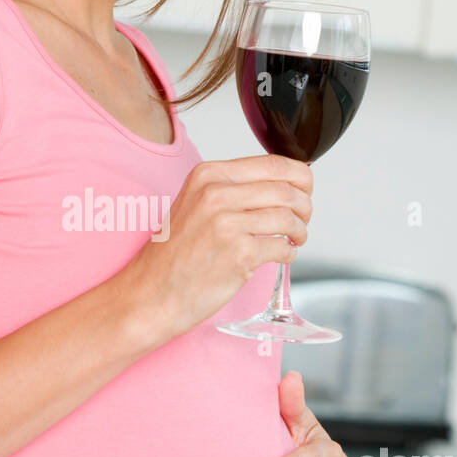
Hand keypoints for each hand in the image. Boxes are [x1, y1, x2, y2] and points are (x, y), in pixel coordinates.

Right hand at [122, 155, 312, 342]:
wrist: (151, 293)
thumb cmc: (174, 255)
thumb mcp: (195, 203)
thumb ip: (232, 189)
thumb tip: (280, 184)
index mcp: (208, 174)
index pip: (273, 163)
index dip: (300, 177)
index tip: (305, 190)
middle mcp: (216, 194)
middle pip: (287, 190)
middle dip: (305, 206)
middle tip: (303, 219)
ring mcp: (228, 224)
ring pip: (289, 217)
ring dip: (300, 231)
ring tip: (294, 239)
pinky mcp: (239, 255)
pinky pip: (282, 248)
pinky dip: (289, 253)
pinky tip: (281, 256)